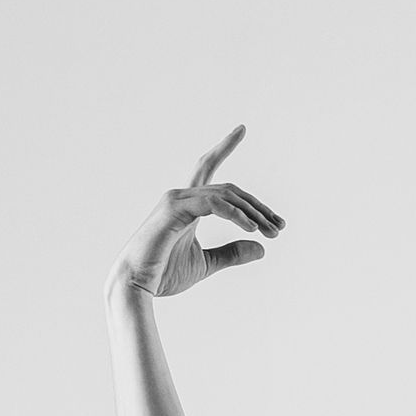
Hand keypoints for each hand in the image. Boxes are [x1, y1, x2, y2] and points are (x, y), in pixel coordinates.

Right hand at [110, 126, 283, 298]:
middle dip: (256, 206)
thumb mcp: (206, 264)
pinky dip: (234, 213)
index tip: (241, 129)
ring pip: (225, 195)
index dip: (224, 147)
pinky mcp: (174, 210)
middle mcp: (181, 196)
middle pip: (228, 189)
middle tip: (279, 226)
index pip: (208, 168)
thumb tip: (261, 248)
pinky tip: (251, 227)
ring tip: (271, 231)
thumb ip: (232, 253)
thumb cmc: (163, 275)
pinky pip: (213, 204)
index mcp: (187, 205)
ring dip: (252, 213)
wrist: (136, 286)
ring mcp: (176, 200)